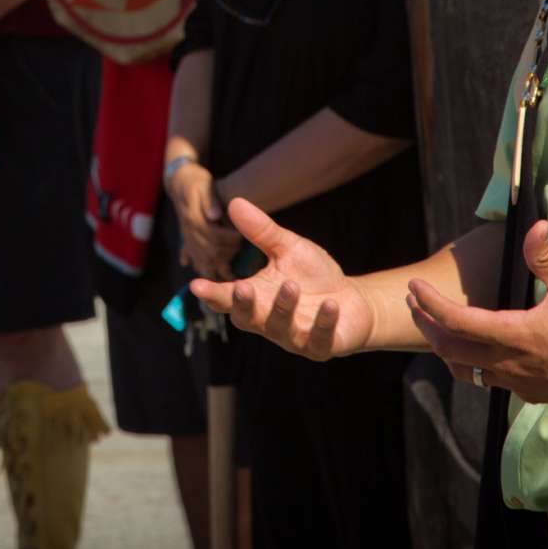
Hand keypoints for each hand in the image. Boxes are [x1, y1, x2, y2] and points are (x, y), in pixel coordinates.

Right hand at [167, 162, 240, 279]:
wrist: (179, 182)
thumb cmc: (196, 182)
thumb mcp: (204, 185)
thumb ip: (209, 200)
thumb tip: (215, 215)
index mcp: (194, 220)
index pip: (214, 237)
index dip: (231, 239)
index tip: (243, 236)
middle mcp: (190, 234)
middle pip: (210, 252)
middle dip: (228, 254)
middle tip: (242, 250)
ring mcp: (187, 240)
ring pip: (201, 261)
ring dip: (217, 267)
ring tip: (233, 271)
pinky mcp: (187, 243)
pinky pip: (194, 260)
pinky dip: (204, 268)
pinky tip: (213, 274)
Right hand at [188, 198, 376, 358]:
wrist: (351, 300)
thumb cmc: (311, 276)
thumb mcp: (287, 248)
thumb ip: (261, 231)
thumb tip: (234, 202)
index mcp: (256, 298)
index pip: (227, 298)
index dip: (212, 294)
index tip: (196, 285)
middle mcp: (268, 321)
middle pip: (247, 319)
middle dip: (243, 305)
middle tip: (242, 288)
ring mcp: (294, 336)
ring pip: (281, 328)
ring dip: (284, 308)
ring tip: (291, 285)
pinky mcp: (320, 346)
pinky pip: (318, 339)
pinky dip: (323, 323)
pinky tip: (329, 305)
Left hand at [407, 219, 547, 410]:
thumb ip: (547, 258)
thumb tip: (535, 225)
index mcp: (515, 335)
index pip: (457, 321)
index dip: (430, 303)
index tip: (414, 287)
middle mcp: (509, 364)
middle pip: (450, 350)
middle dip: (427, 326)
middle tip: (416, 305)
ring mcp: (518, 384)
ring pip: (467, 372)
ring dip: (447, 350)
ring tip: (439, 329)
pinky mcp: (529, 394)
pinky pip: (490, 381)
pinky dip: (473, 365)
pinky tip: (480, 352)